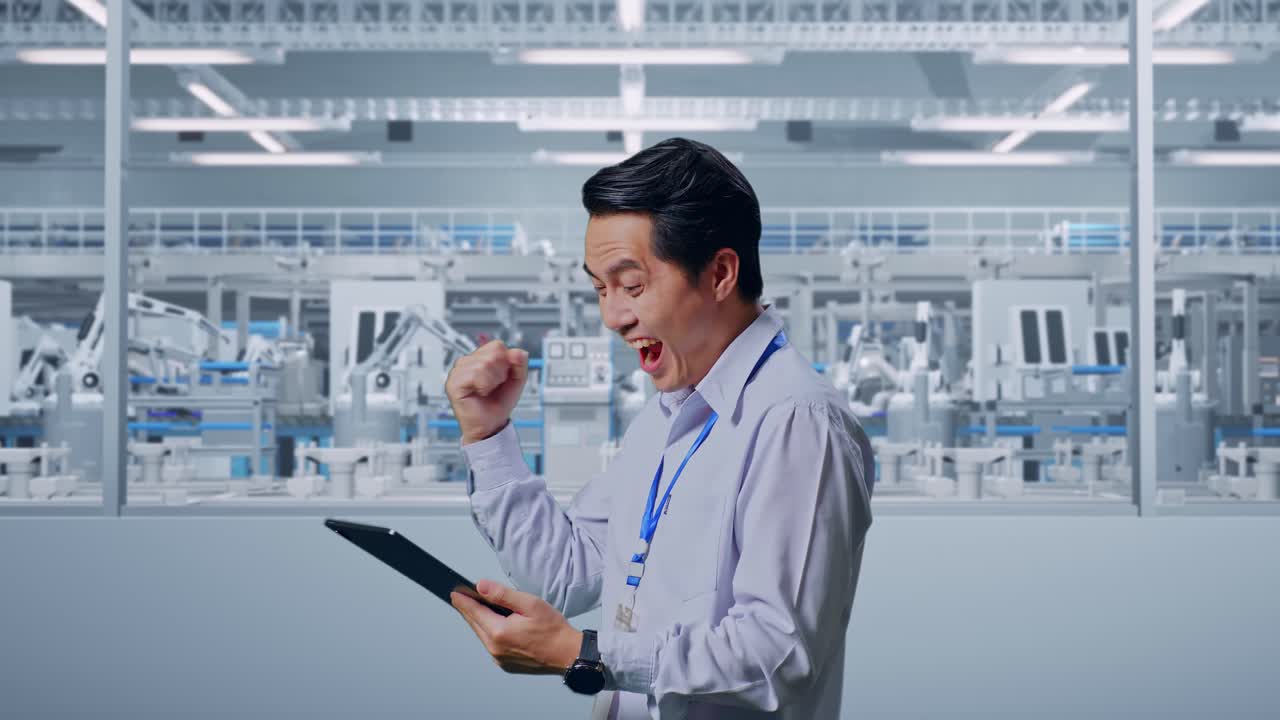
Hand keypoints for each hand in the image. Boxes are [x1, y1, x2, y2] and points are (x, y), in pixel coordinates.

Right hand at [445, 340, 528, 444]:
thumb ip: (520, 363)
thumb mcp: (516, 379)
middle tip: (493, 386)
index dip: (506, 363)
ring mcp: (457, 372)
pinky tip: (480, 393)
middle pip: (492, 354)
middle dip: (500, 373)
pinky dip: (484, 386)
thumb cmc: (499, 402)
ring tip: (487, 390)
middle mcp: (466, 362)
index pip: (497, 345)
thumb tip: (518, 352)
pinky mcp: (453, 383)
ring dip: (493, 381)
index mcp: (478, 358)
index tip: (502, 378)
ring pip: (484, 363)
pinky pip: (475, 374)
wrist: (491, 425)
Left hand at [451, 579, 582, 674]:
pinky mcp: (505, 664)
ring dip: (480, 622)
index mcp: (499, 632)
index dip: (463, 601)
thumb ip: (502, 594)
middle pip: (475, 624)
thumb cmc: (553, 629)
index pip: (474, 612)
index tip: (454, 593)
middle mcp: (495, 648)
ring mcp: (499, 659)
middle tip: (463, 598)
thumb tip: (480, 586)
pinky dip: (490, 633)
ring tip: (480, 608)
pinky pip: (491, 645)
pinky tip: (497, 625)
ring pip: (482, 635)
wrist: (567, 653)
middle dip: (469, 610)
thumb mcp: (529, 604)